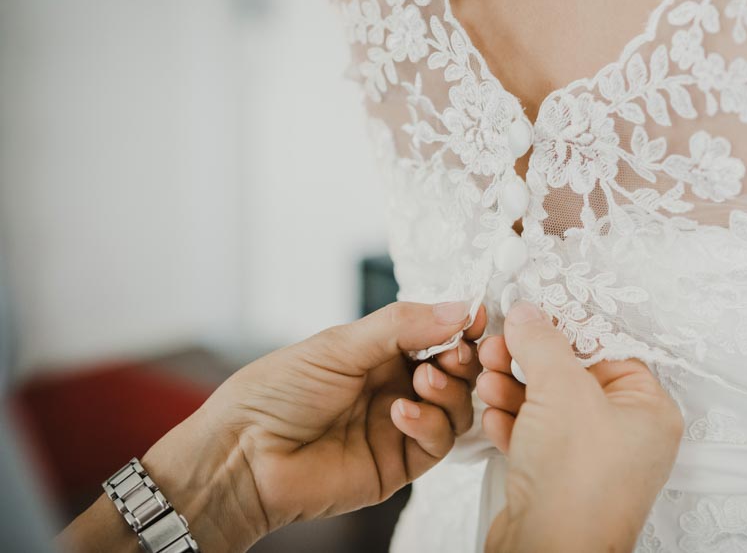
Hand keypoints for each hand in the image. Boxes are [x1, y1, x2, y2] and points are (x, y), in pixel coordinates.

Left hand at [60, 301, 484, 552]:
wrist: (243, 456)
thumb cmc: (276, 394)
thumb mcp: (341, 345)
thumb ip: (404, 325)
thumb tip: (459, 307)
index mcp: (381, 350)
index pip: (437, 333)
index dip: (460, 325)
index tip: (477, 317)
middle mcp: (395, 386)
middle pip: (456, 370)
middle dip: (463, 358)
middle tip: (458, 350)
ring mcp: (400, 426)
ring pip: (456, 407)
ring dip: (450, 390)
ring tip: (426, 380)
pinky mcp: (400, 464)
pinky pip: (437, 443)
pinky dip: (429, 424)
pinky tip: (401, 414)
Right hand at [476, 301, 682, 552]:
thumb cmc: (576, 483)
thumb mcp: (561, 391)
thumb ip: (542, 343)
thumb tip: (528, 314)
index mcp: (647, 410)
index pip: (608, 351)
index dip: (567, 329)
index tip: (532, 315)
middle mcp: (625, 435)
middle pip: (573, 376)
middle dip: (530, 360)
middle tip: (498, 345)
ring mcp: (591, 460)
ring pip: (549, 406)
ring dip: (514, 388)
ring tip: (487, 376)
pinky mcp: (559, 479)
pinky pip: (535, 437)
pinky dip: (512, 422)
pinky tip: (493, 414)